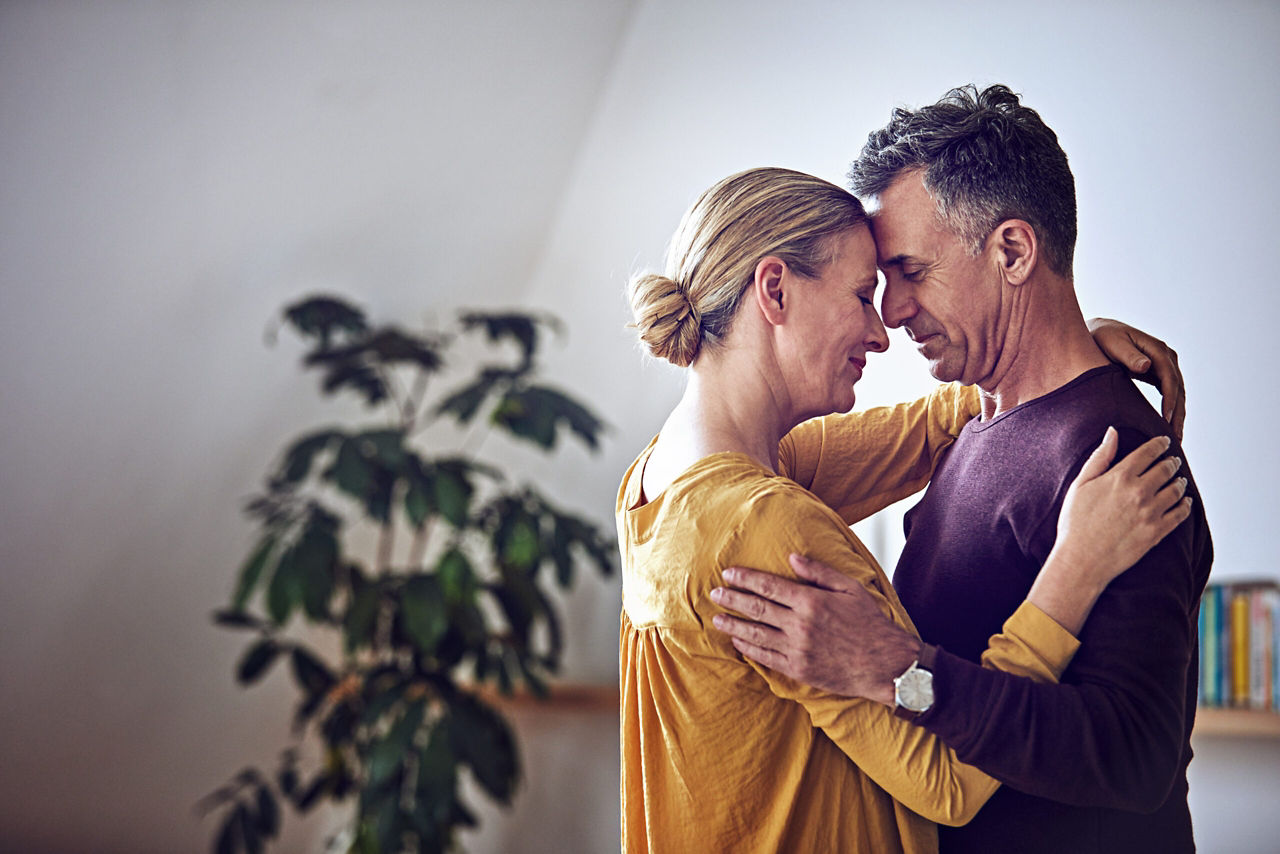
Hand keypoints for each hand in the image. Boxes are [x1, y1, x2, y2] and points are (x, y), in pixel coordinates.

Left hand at [710, 554, 919, 703]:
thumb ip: (818, 572)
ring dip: (733, 625)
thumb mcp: (850, 588)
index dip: (745, 579)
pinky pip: (766, 658)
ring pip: (756, 635)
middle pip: (756, 609)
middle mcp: (800, 625)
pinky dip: (749, 649)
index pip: (769, 586)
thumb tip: (792, 557)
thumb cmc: (870, 623)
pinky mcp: (799, 670)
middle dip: (732, 600)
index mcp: (811, 601)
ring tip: (717, 618)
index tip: (728, 574)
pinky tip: (738, 641)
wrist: (885, 664)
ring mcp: (797, 649)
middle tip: (714, 593)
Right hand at [1028, 427, 1192, 633]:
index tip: (1164, 441)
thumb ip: (1100, 457)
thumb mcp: (1080, 485)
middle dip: (1171, 462)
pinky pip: (1180, 514)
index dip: (1159, 444)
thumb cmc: (1075, 522)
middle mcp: (1139, 492)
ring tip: (1179, 480)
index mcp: (1119, 477)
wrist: (1081, 560)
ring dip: (1180, 481)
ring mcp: (1151, 513)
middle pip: (1166, 469)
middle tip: (1173, 461)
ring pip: (1176, 490)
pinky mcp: (1157, 532)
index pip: (1148, 452)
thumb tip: (1112, 432)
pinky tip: (1185, 502)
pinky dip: (1186, 505)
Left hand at [1088, 317, 1184, 438]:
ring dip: (1177, 416)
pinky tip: (1168, 427)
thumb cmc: (1102, 337)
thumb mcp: (1112, 343)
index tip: (1167, 420)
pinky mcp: (1158, 373)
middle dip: (1178, 414)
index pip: (1169, 378)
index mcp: (1157, 349)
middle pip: (1178, 389)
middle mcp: (1166, 356)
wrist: (1098, 331)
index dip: (1170, 400)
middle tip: (1176, 439)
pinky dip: (1171, 410)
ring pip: (1177, 394)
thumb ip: (1128, 355)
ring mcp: (1164, 365)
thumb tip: (1146, 365)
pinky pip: (1168, 394)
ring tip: (1176, 440)